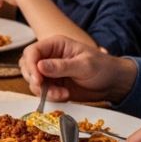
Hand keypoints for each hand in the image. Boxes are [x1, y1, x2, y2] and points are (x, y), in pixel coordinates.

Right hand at [18, 35, 136, 102]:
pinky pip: (42, 91)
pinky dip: (49, 96)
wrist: (113, 83)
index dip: (31, 65)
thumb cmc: (103, 67)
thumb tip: (39, 66)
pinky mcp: (53, 85)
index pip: (32, 52)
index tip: (37, 80)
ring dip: (43, 90)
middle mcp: (49, 57)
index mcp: (55, 45)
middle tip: (45, 89)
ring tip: (62, 94)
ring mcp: (50, 72)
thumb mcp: (84, 65)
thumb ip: (62, 66)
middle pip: (27, 66)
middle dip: (34, 80)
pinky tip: (64, 96)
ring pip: (33, 81)